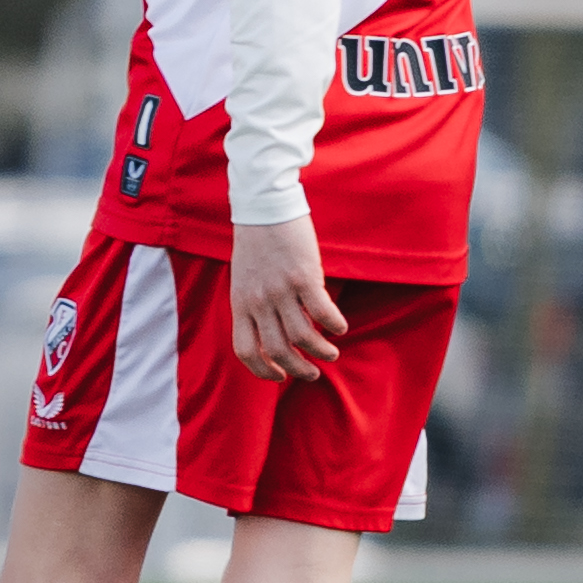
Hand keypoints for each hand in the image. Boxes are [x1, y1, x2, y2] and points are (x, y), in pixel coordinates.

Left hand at [224, 214, 346, 381]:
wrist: (264, 206)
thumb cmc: (256, 243)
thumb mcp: (245, 279)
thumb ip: (254, 305)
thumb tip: (274, 333)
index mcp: (241, 303)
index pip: (246, 350)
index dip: (263, 370)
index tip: (279, 376)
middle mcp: (258, 301)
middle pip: (278, 351)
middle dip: (299, 369)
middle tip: (313, 373)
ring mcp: (280, 290)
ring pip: (303, 337)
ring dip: (321, 351)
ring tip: (331, 353)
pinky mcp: (303, 276)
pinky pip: (322, 313)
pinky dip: (334, 325)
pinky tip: (341, 327)